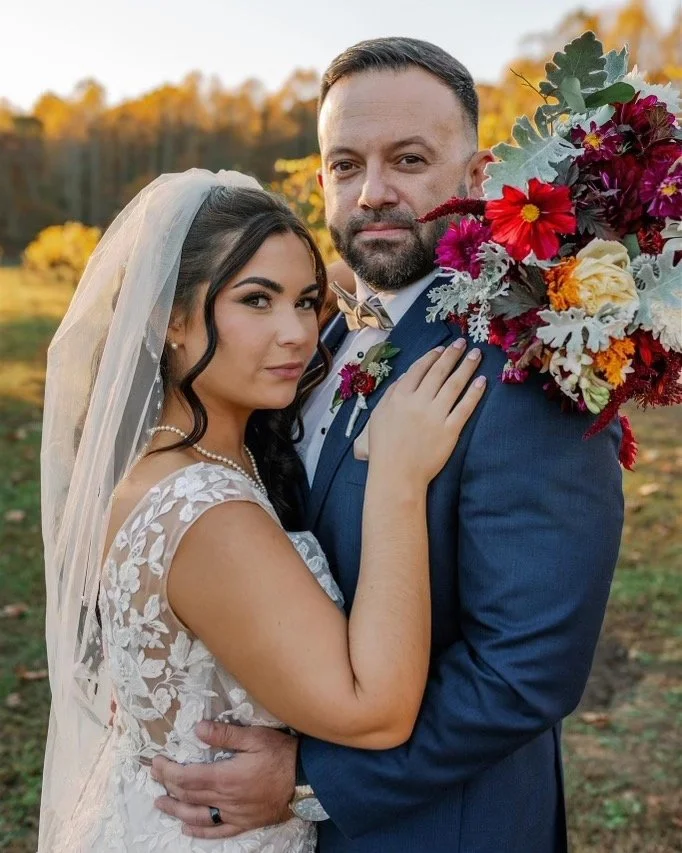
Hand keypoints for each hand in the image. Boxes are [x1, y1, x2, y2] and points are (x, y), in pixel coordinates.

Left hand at [152, 722, 296, 839]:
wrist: (307, 782)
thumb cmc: (282, 755)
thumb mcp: (255, 737)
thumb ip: (225, 734)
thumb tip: (198, 729)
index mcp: (225, 777)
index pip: (187, 776)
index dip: (168, 771)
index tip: (156, 762)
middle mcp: (225, 800)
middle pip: (189, 795)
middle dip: (168, 785)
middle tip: (154, 776)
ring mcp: (233, 814)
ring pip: (197, 815)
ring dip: (176, 809)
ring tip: (161, 803)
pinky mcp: (243, 823)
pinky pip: (217, 831)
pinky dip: (199, 831)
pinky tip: (188, 828)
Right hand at [370, 340, 484, 483]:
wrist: (396, 474)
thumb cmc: (383, 447)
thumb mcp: (378, 415)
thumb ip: (391, 394)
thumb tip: (406, 377)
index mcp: (400, 396)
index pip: (419, 369)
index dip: (432, 356)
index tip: (442, 348)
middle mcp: (418, 401)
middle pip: (439, 372)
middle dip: (453, 355)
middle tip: (464, 343)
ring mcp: (435, 415)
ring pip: (454, 385)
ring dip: (466, 367)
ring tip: (476, 355)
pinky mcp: (450, 430)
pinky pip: (465, 408)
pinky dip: (474, 393)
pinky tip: (482, 382)